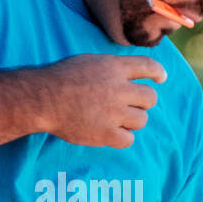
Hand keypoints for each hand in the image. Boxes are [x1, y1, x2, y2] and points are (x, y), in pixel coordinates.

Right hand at [34, 54, 165, 148]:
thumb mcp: (89, 62)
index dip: (158, 72)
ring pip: (142, 120)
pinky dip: (122, 137)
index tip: (161, 78)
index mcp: (114, 68)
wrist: (42, 99)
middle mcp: (118, 89)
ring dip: (132, 120)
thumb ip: (112, 68)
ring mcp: (113, 112)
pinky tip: (111, 132)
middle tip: (128, 106)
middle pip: (150, 98)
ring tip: (116, 119)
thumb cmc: (61, 79)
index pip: (148, 66)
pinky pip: (128, 139)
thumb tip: (130, 75)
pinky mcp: (106, 133)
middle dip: (142, 102)